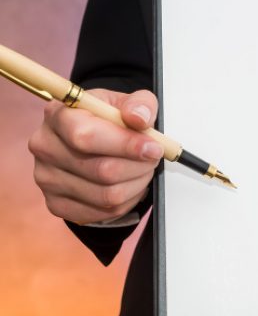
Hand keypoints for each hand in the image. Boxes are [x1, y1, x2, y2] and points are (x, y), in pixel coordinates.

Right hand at [28, 89, 162, 224]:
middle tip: (153, 158)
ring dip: (137, 184)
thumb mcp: (126, 102)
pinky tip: (129, 184)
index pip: (86, 136)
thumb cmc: (107, 120)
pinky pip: (103, 212)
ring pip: (107, 195)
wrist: (91, 140)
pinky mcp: (56, 204)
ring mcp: (47, 179)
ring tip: (143, 169)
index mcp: (58, 115)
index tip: (153, 147)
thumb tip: (139, 117)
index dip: (125, 144)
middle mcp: (45, 147)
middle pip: (101, 170)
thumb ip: (139, 104)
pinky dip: (127, 201)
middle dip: (138, 166)